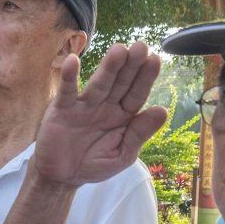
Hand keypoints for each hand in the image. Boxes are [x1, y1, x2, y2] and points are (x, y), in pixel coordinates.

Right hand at [34, 42, 167, 187]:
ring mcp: (84, 105)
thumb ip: (140, 133)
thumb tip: (162, 110)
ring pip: (98, 84)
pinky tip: (73, 61)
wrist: (62, 176)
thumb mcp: (122, 154)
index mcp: (123, 115)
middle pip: (120, 83)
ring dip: (108, 67)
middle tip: (140, 47)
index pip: (137, 94)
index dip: (145, 78)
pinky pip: (67, 91)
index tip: (154, 60)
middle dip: (130, 66)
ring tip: (118, 50)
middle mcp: (105, 105)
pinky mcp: (62, 109)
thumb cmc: (94, 163)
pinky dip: (69, 77)